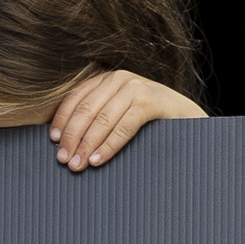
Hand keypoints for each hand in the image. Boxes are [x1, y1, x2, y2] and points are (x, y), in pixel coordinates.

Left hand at [49, 70, 206, 170]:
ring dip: (86, 145)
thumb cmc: (150, 123)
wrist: (190, 120)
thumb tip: (64, 142)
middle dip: (71, 138)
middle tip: (62, 161)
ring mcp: (135, 87)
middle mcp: (118, 78)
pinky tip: (98, 160)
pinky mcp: (150, 101)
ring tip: (77, 165)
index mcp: (106, 80)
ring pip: (101, 119)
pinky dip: (109, 145)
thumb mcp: (119, 114)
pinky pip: (123, 126)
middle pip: (84, 110)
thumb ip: (97, 119)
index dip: (62, 122)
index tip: (53, 142)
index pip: (75, 99)